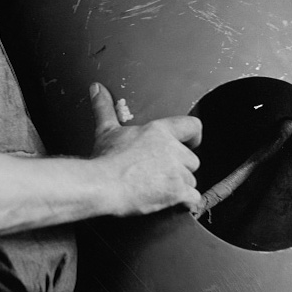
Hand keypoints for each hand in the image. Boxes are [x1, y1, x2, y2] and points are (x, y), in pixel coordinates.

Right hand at [88, 82, 202, 214]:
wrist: (103, 184)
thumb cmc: (105, 160)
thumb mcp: (106, 130)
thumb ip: (104, 107)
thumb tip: (97, 89)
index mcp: (159, 131)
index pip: (192, 126)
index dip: (193, 137)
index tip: (190, 143)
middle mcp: (172, 150)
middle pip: (191, 159)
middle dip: (180, 168)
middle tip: (159, 173)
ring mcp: (177, 172)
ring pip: (191, 180)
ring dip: (179, 186)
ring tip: (157, 188)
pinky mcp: (178, 192)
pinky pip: (192, 198)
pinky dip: (183, 202)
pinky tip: (168, 200)